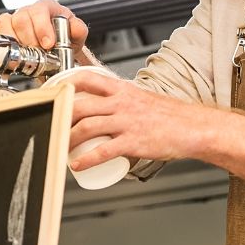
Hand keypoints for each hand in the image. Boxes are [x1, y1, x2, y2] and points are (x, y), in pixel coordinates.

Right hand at [0, 0, 91, 61]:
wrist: (56, 49)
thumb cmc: (65, 38)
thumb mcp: (76, 34)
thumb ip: (78, 29)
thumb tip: (75, 28)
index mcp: (46, 7)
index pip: (39, 11)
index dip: (42, 28)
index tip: (47, 44)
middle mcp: (28, 11)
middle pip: (19, 18)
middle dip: (28, 40)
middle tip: (36, 54)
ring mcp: (12, 20)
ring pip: (3, 22)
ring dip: (11, 41)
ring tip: (21, 54)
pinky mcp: (0, 30)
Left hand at [58, 67, 218, 169]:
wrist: (193, 128)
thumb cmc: (169, 116)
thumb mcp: (141, 99)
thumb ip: (122, 101)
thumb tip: (103, 108)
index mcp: (123, 90)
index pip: (87, 79)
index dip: (65, 84)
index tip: (52, 92)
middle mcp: (122, 103)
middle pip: (80, 105)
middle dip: (60, 115)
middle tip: (50, 124)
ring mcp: (127, 122)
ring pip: (87, 127)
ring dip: (68, 139)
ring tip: (61, 147)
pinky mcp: (133, 142)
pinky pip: (103, 151)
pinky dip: (86, 159)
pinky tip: (77, 165)